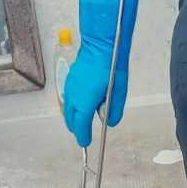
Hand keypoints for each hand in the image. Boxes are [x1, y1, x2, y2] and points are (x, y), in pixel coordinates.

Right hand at [63, 0, 141, 145]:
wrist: (100, 45)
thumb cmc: (111, 66)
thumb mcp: (119, 91)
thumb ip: (114, 109)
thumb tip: (110, 122)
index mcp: (85, 102)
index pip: (81, 125)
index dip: (83, 136)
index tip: (85, 142)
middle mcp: (74, 97)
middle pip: (71, 119)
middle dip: (76, 128)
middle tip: (83, 134)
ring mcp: (70, 88)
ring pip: (67, 108)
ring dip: (73, 117)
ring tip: (80, 121)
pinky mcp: (70, 80)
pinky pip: (68, 98)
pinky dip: (72, 106)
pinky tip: (80, 104)